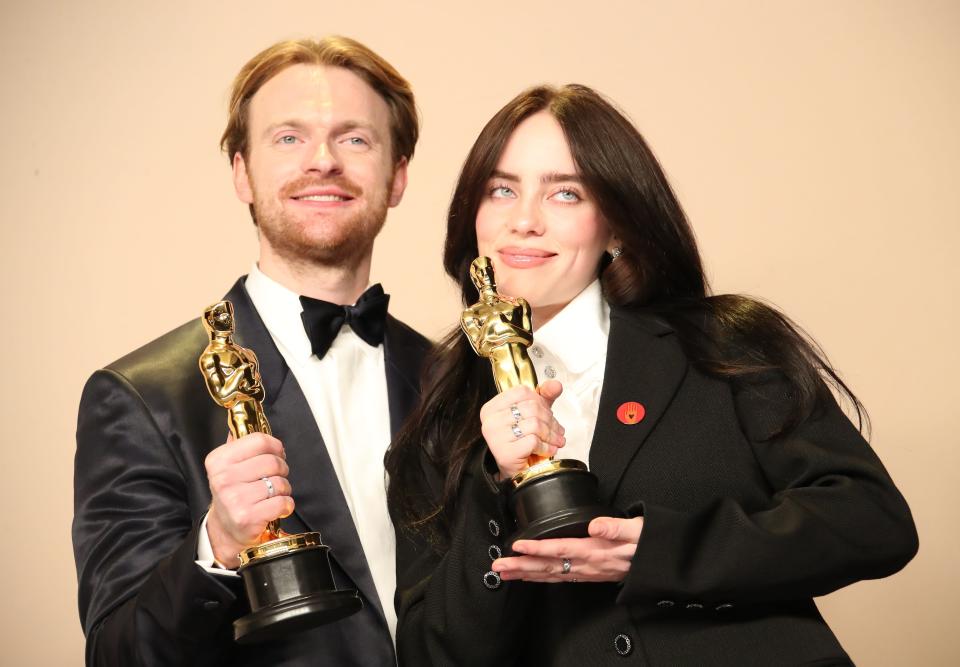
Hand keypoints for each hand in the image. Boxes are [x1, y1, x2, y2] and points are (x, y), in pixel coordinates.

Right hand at [205, 432, 293, 566]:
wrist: (225, 530)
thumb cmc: (233, 493)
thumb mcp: (229, 466)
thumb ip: (239, 443)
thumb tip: (251, 418)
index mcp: (218, 460)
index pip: (259, 440)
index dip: (275, 446)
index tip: (277, 453)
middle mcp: (223, 478)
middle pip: (272, 462)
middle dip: (281, 469)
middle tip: (275, 477)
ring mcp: (234, 499)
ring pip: (280, 482)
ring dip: (284, 489)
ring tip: (273, 494)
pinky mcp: (247, 517)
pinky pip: (282, 502)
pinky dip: (286, 505)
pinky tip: (276, 507)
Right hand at [479, 380, 565, 478]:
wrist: (517, 471)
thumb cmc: (522, 441)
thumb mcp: (533, 415)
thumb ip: (544, 397)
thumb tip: (556, 385)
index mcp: (492, 407)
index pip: (521, 392)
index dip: (540, 400)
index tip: (548, 412)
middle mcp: (489, 420)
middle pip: (531, 408)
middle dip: (550, 420)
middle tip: (558, 430)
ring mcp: (495, 436)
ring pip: (534, 424)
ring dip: (551, 434)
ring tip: (556, 440)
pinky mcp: (504, 452)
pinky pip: (533, 441)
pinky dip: (546, 446)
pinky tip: (548, 450)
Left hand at [492, 516, 643, 582]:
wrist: (658, 562)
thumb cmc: (647, 542)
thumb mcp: (638, 529)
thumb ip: (616, 527)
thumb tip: (596, 525)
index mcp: (596, 551)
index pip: (560, 549)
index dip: (537, 548)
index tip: (517, 545)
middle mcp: (587, 565)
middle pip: (548, 567)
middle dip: (521, 566)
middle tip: (498, 566)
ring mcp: (586, 572)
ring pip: (550, 575)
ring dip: (526, 574)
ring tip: (504, 573)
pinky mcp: (587, 574)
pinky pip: (559, 578)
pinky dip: (541, 577)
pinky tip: (528, 576)